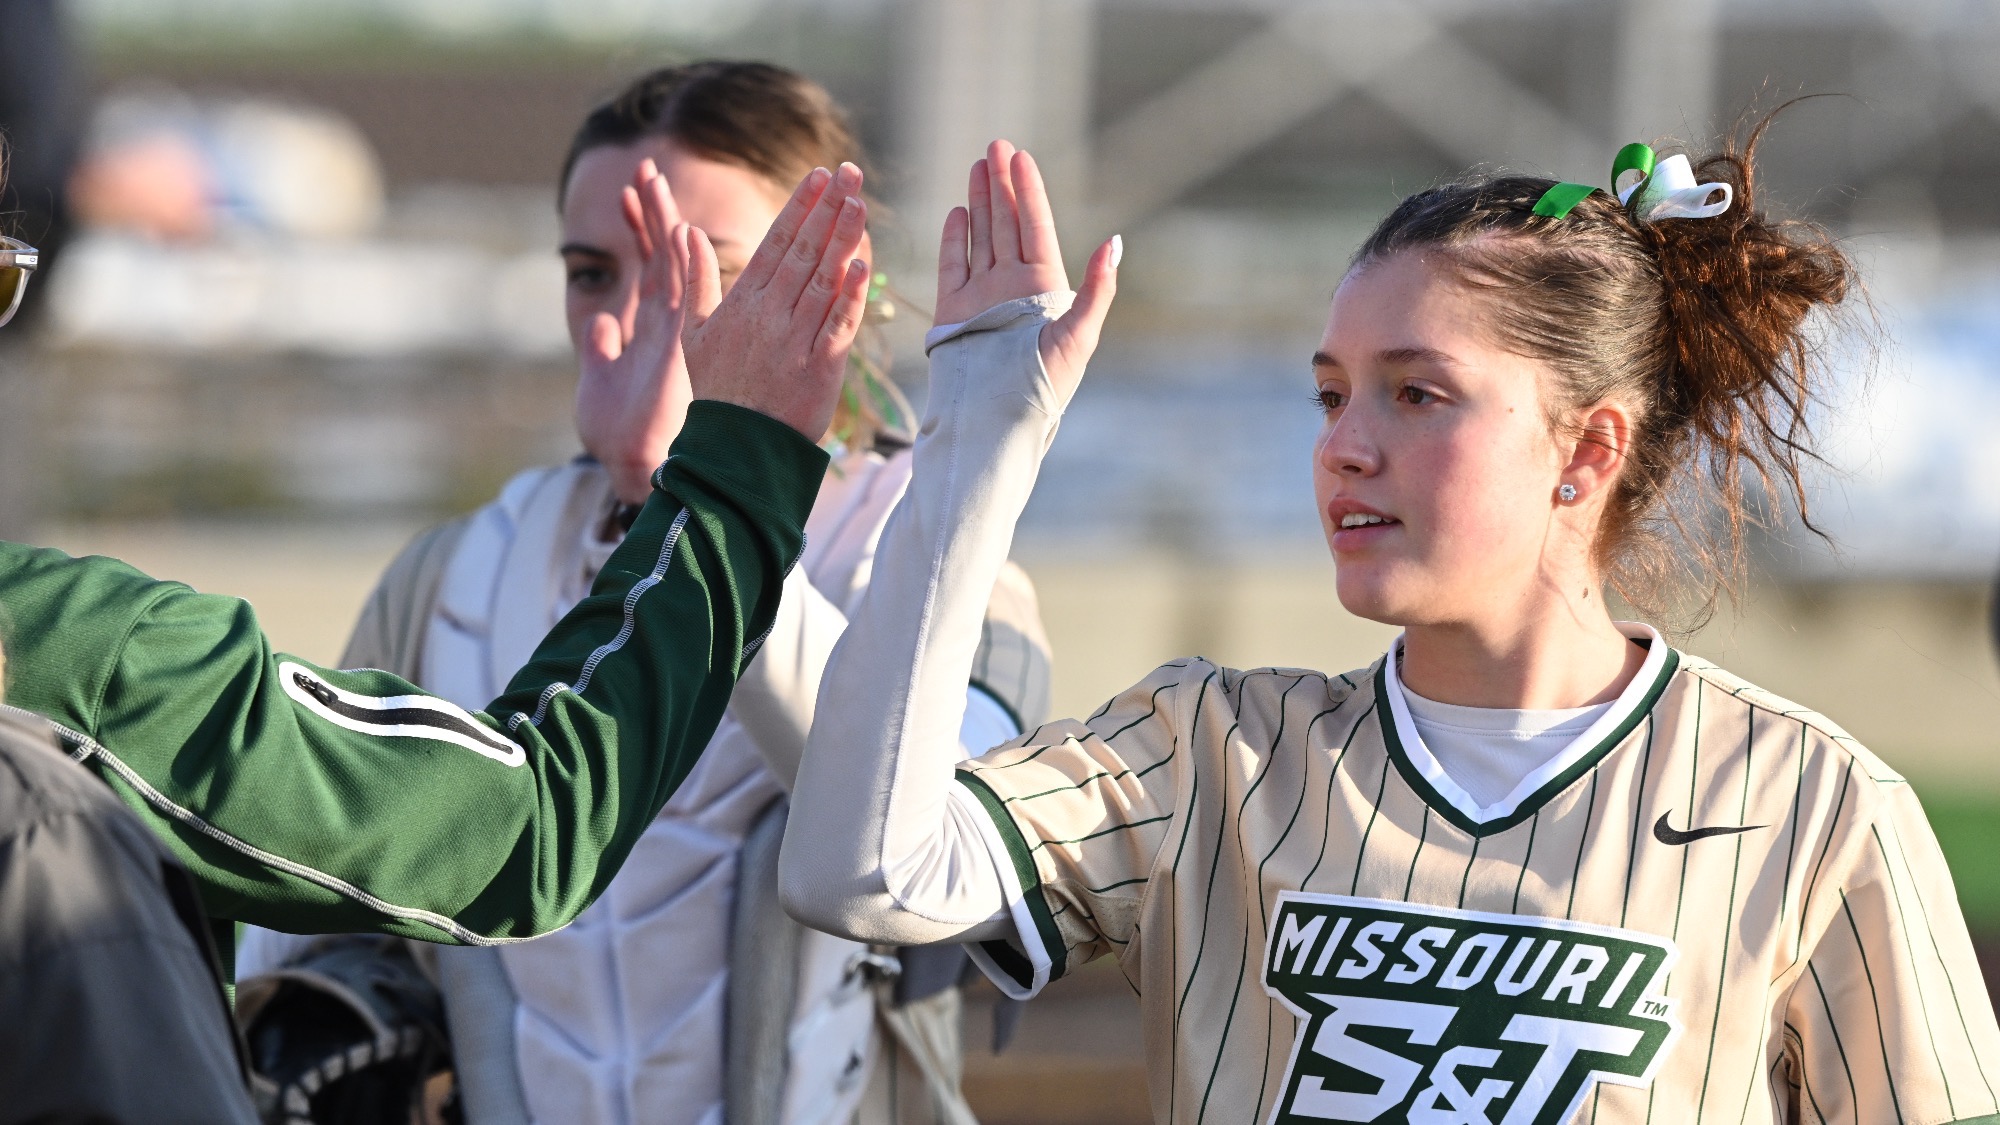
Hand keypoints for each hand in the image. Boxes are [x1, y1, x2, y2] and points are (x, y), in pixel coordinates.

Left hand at [576, 159, 691, 502]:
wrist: (632, 465)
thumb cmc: (617, 432)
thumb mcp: (599, 378)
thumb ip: (604, 346)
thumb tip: (601, 321)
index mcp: (650, 326)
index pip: (648, 265)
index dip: (639, 229)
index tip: (630, 193)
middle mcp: (668, 323)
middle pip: (665, 255)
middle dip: (653, 211)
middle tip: (646, 168)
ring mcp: (677, 331)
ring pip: (673, 266)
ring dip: (662, 223)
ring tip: (651, 181)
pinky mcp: (681, 346)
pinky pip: (685, 295)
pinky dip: (683, 263)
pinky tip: (679, 230)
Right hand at [681, 163, 870, 440]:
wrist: (734, 450)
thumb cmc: (717, 390)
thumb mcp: (694, 333)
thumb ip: (695, 279)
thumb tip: (687, 231)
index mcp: (742, 303)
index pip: (775, 242)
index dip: (800, 207)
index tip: (818, 176)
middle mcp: (770, 316)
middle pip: (804, 252)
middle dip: (828, 208)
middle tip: (849, 172)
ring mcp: (796, 341)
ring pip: (824, 281)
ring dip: (843, 240)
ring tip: (860, 203)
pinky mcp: (820, 369)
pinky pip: (838, 325)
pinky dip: (851, 295)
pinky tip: (863, 264)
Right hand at [934, 140, 1118, 400]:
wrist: (996, 420)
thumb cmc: (1044, 386)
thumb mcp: (1080, 335)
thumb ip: (1098, 288)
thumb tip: (1117, 241)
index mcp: (1045, 287)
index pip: (1035, 227)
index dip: (1028, 190)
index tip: (1021, 156)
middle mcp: (1013, 286)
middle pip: (1006, 223)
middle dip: (1001, 184)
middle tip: (995, 145)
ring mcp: (982, 296)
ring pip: (981, 236)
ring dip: (979, 201)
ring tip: (977, 166)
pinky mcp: (954, 310)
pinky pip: (954, 265)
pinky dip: (955, 238)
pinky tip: (958, 212)